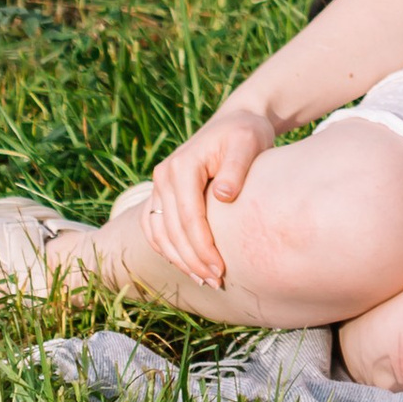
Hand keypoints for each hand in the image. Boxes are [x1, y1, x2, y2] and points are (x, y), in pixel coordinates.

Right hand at [144, 104, 276, 288]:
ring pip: (160, 233)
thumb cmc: (245, 133)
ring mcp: (159, 185)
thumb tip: (223, 196)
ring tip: (203, 278)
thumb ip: (236, 168)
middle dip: (193, 260)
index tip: (220, 269)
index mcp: (182, 165)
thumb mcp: (248, 142)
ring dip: (179, 259)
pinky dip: (166, 249)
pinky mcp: (161, 193)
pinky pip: (154, 228)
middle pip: (172, 229)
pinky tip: (185, 264)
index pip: (188, 217)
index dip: (202, 247)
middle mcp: (164, 176)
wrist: (236, 120)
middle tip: (215, 281)